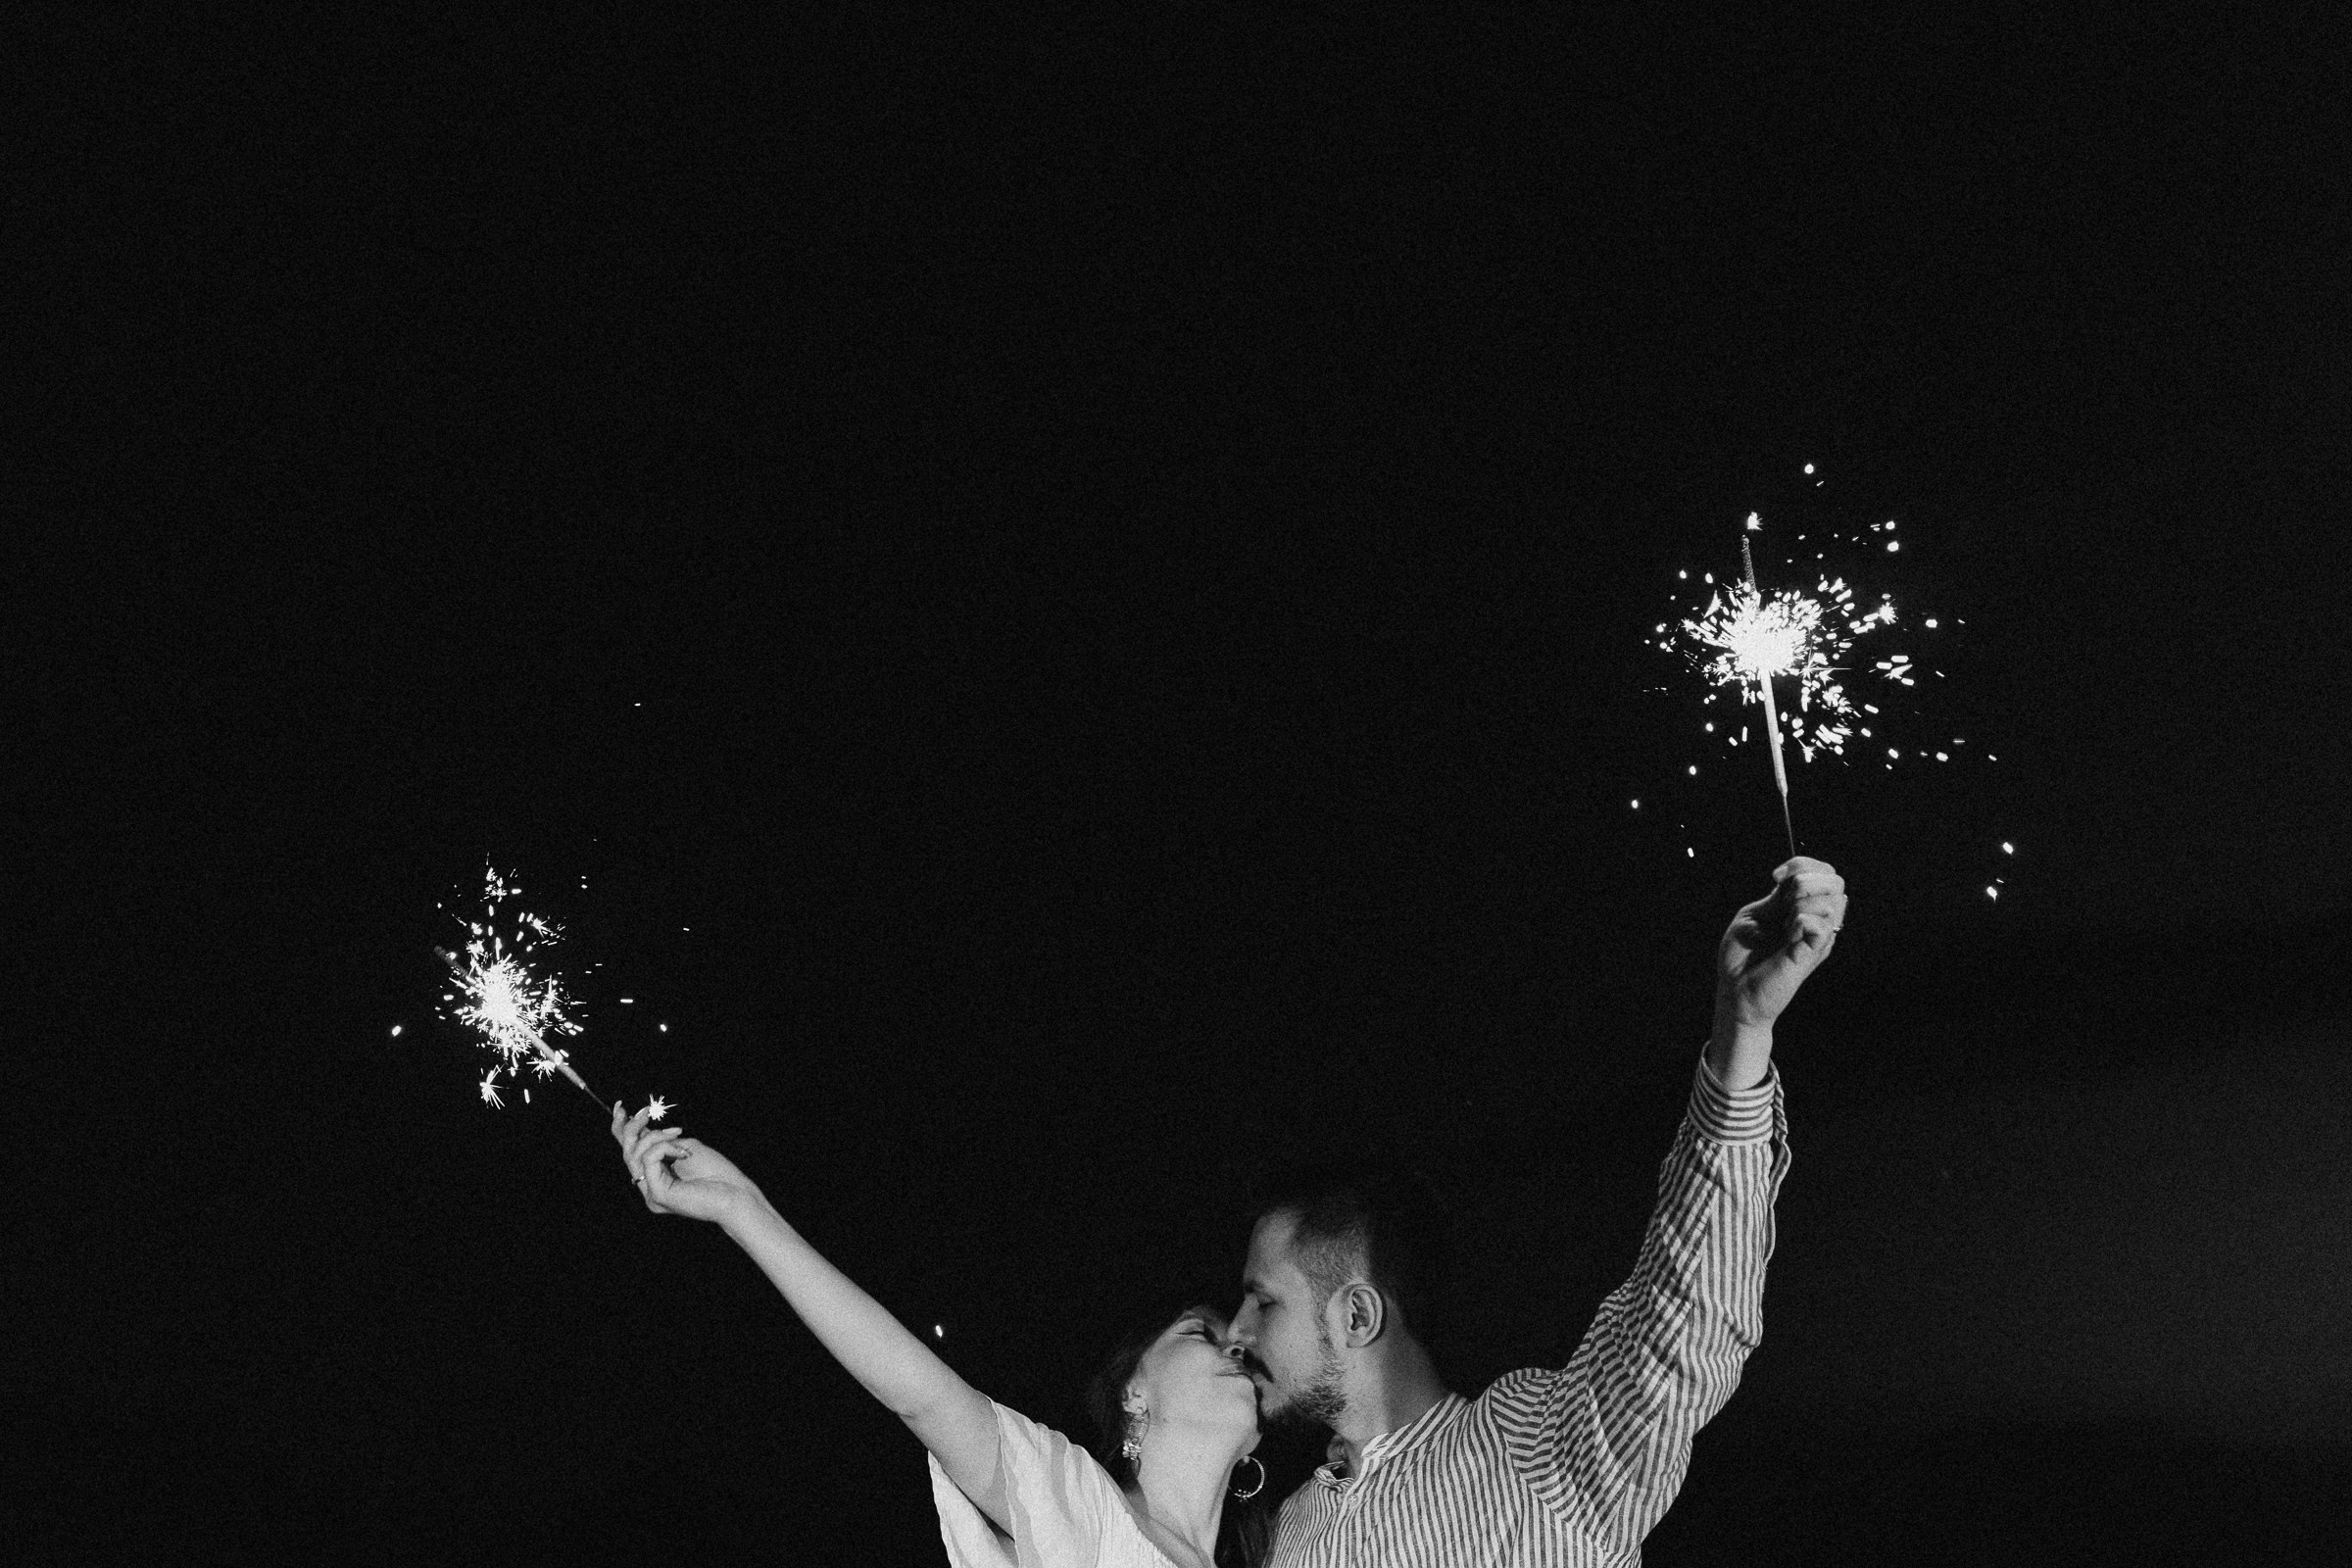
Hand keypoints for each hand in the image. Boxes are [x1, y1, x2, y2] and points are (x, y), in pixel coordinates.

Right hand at [611, 1102, 766, 1225]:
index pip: (630, 1152)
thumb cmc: (715, 1171)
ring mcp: (651, 1194)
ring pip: (636, 1155)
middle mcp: (648, 1187)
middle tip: (645, 1112)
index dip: (621, 1129)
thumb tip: (641, 1129)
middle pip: (628, 1152)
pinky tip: (683, 1152)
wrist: (735, 1193)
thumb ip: (661, 1141)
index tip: (620, 1106)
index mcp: (654, 1177)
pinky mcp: (657, 1195)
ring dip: (656, 1137)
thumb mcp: (684, 1147)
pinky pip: (649, 1160)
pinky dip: (664, 1147)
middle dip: (633, 1127)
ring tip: (678, 1134)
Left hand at [1715, 857, 1846, 1034]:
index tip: (1775, 877)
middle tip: (1782, 901)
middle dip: (1807, 879)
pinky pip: (1821, 923)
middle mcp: (1815, 920)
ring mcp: (1818, 937)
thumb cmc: (1741, 957)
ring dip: (1800, 903)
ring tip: (1783, 926)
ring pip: (1833, 900)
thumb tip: (1797, 880)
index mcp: (1800, 908)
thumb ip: (1778, 897)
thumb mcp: (1755, 916)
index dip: (1802, 865)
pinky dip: (1799, 922)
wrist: (1735, 992)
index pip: (1822, 872)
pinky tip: (1786, 937)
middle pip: (1836, 881)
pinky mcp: (1814, 953)